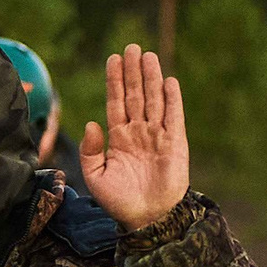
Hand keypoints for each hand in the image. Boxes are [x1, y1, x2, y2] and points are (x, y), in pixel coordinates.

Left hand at [81, 43, 189, 232]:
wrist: (146, 219)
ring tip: (147, 56)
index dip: (115, 81)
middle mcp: (138, 132)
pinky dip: (172, 99)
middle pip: (135, 95)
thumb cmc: (119, 200)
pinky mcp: (175, 143)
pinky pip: (173, 117)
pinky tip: (169, 81)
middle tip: (131, 47)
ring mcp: (157, 136)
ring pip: (154, 100)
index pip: (116, 102)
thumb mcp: (96, 176)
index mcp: (118, 138)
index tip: (113, 59)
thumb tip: (92, 123)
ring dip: (151, 78)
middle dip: (132, 71)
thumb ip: (91, 150)